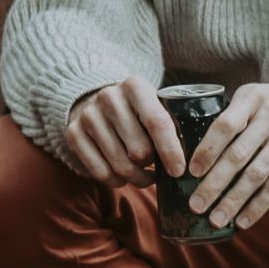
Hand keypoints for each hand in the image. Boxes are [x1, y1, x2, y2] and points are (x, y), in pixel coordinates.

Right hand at [65, 78, 182, 186]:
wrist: (95, 98)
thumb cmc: (138, 108)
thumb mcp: (156, 103)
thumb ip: (172, 121)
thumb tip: (195, 158)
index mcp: (136, 86)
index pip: (158, 123)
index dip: (171, 151)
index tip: (179, 171)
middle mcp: (109, 97)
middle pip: (139, 149)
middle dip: (153, 165)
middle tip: (161, 168)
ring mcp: (88, 116)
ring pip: (120, 164)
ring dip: (137, 178)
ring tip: (147, 177)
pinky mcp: (73, 133)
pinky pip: (99, 171)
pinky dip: (116, 181)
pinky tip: (126, 178)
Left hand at [187, 75, 268, 228]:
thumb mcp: (252, 96)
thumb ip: (229, 118)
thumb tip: (193, 157)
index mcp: (253, 98)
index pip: (225, 126)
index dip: (207, 150)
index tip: (192, 172)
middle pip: (239, 155)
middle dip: (214, 183)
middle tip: (196, 205)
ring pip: (258, 174)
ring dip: (234, 200)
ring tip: (216, 219)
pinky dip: (259, 205)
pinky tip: (243, 220)